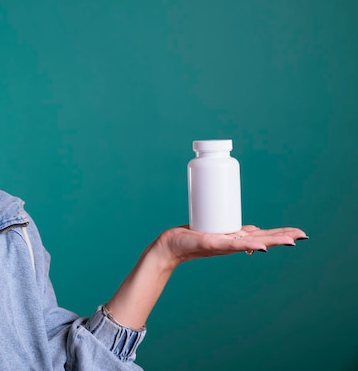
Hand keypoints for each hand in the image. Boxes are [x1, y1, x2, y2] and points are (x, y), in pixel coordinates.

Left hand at [153, 225, 307, 268]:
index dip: (281, 234)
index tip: (299, 233)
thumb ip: (235, 231)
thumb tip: (255, 228)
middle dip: (283, 237)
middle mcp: (233, 244)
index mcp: (237, 239)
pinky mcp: (212, 243)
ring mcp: (224, 244)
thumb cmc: (193, 238)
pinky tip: (261, 247)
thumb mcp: (220, 233)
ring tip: (291, 241)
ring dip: (272, 242)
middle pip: (263, 240)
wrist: (171, 246)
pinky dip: (247, 245)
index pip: (264, 236)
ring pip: (252, 242)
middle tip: (304, 235)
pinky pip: (232, 244)